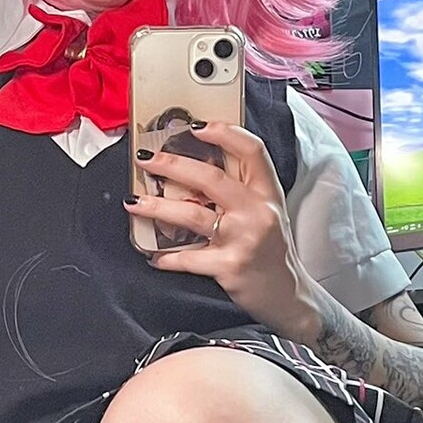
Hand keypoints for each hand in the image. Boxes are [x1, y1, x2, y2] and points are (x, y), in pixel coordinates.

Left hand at [126, 122, 314, 332]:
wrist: (288, 296)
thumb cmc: (272, 252)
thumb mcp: (267, 212)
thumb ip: (242, 190)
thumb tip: (195, 170)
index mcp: (267, 193)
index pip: (251, 150)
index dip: (223, 133)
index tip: (195, 127)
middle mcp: (257, 211)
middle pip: (211, 177)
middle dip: (172, 165)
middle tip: (147, 161)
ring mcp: (243, 238)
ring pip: (192, 215)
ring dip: (157, 206)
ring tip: (133, 202)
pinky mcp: (229, 266)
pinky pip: (188, 258)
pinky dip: (166, 257)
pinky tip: (152, 255)